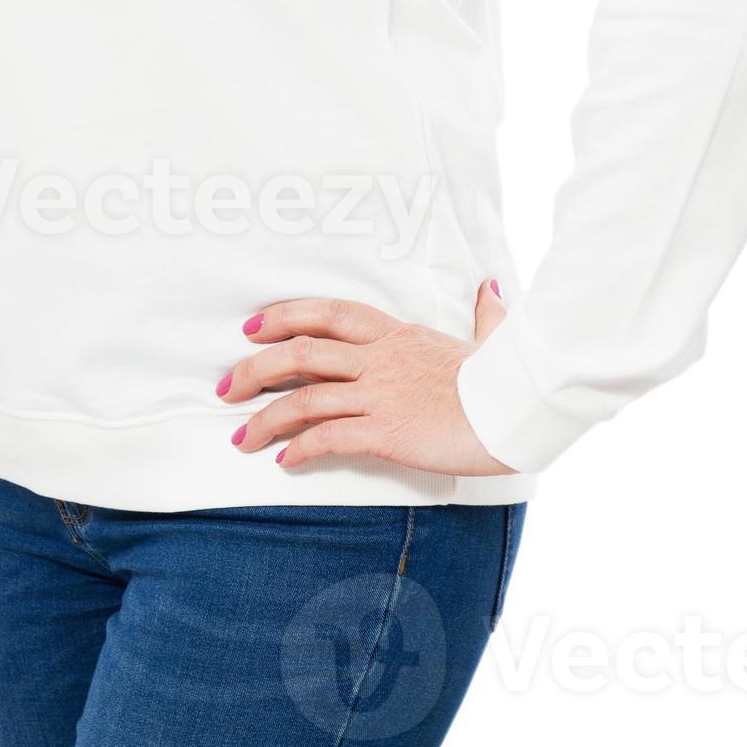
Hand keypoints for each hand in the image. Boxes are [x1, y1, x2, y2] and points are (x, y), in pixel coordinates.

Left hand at [222, 281, 512, 475]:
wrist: (517, 410)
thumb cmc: (507, 379)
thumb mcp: (492, 338)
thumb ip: (486, 313)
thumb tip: (491, 285)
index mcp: (399, 335)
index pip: (331, 314)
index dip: (287, 316)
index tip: (255, 326)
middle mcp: (381, 360)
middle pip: (303, 352)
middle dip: (257, 368)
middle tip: (228, 386)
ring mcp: (381, 394)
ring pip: (306, 398)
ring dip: (266, 418)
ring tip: (241, 437)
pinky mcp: (386, 430)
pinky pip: (330, 437)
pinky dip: (302, 448)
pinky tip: (286, 461)